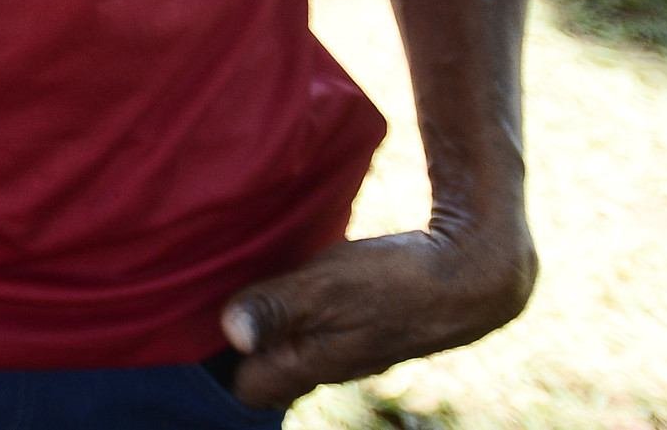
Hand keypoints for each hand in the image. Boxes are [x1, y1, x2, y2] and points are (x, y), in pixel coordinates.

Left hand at [219, 223, 536, 408]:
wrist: (475, 275)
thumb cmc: (396, 281)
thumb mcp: (326, 285)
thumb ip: (276, 308)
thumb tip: (229, 333)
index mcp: (313, 364)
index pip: (248, 390)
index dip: (218, 366)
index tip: (191, 329)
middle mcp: (330, 365)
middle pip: (270, 372)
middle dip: (241, 346)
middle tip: (207, 304)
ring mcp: (353, 348)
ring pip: (296, 347)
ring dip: (272, 324)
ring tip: (242, 289)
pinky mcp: (369, 325)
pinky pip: (321, 326)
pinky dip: (301, 309)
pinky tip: (294, 277)